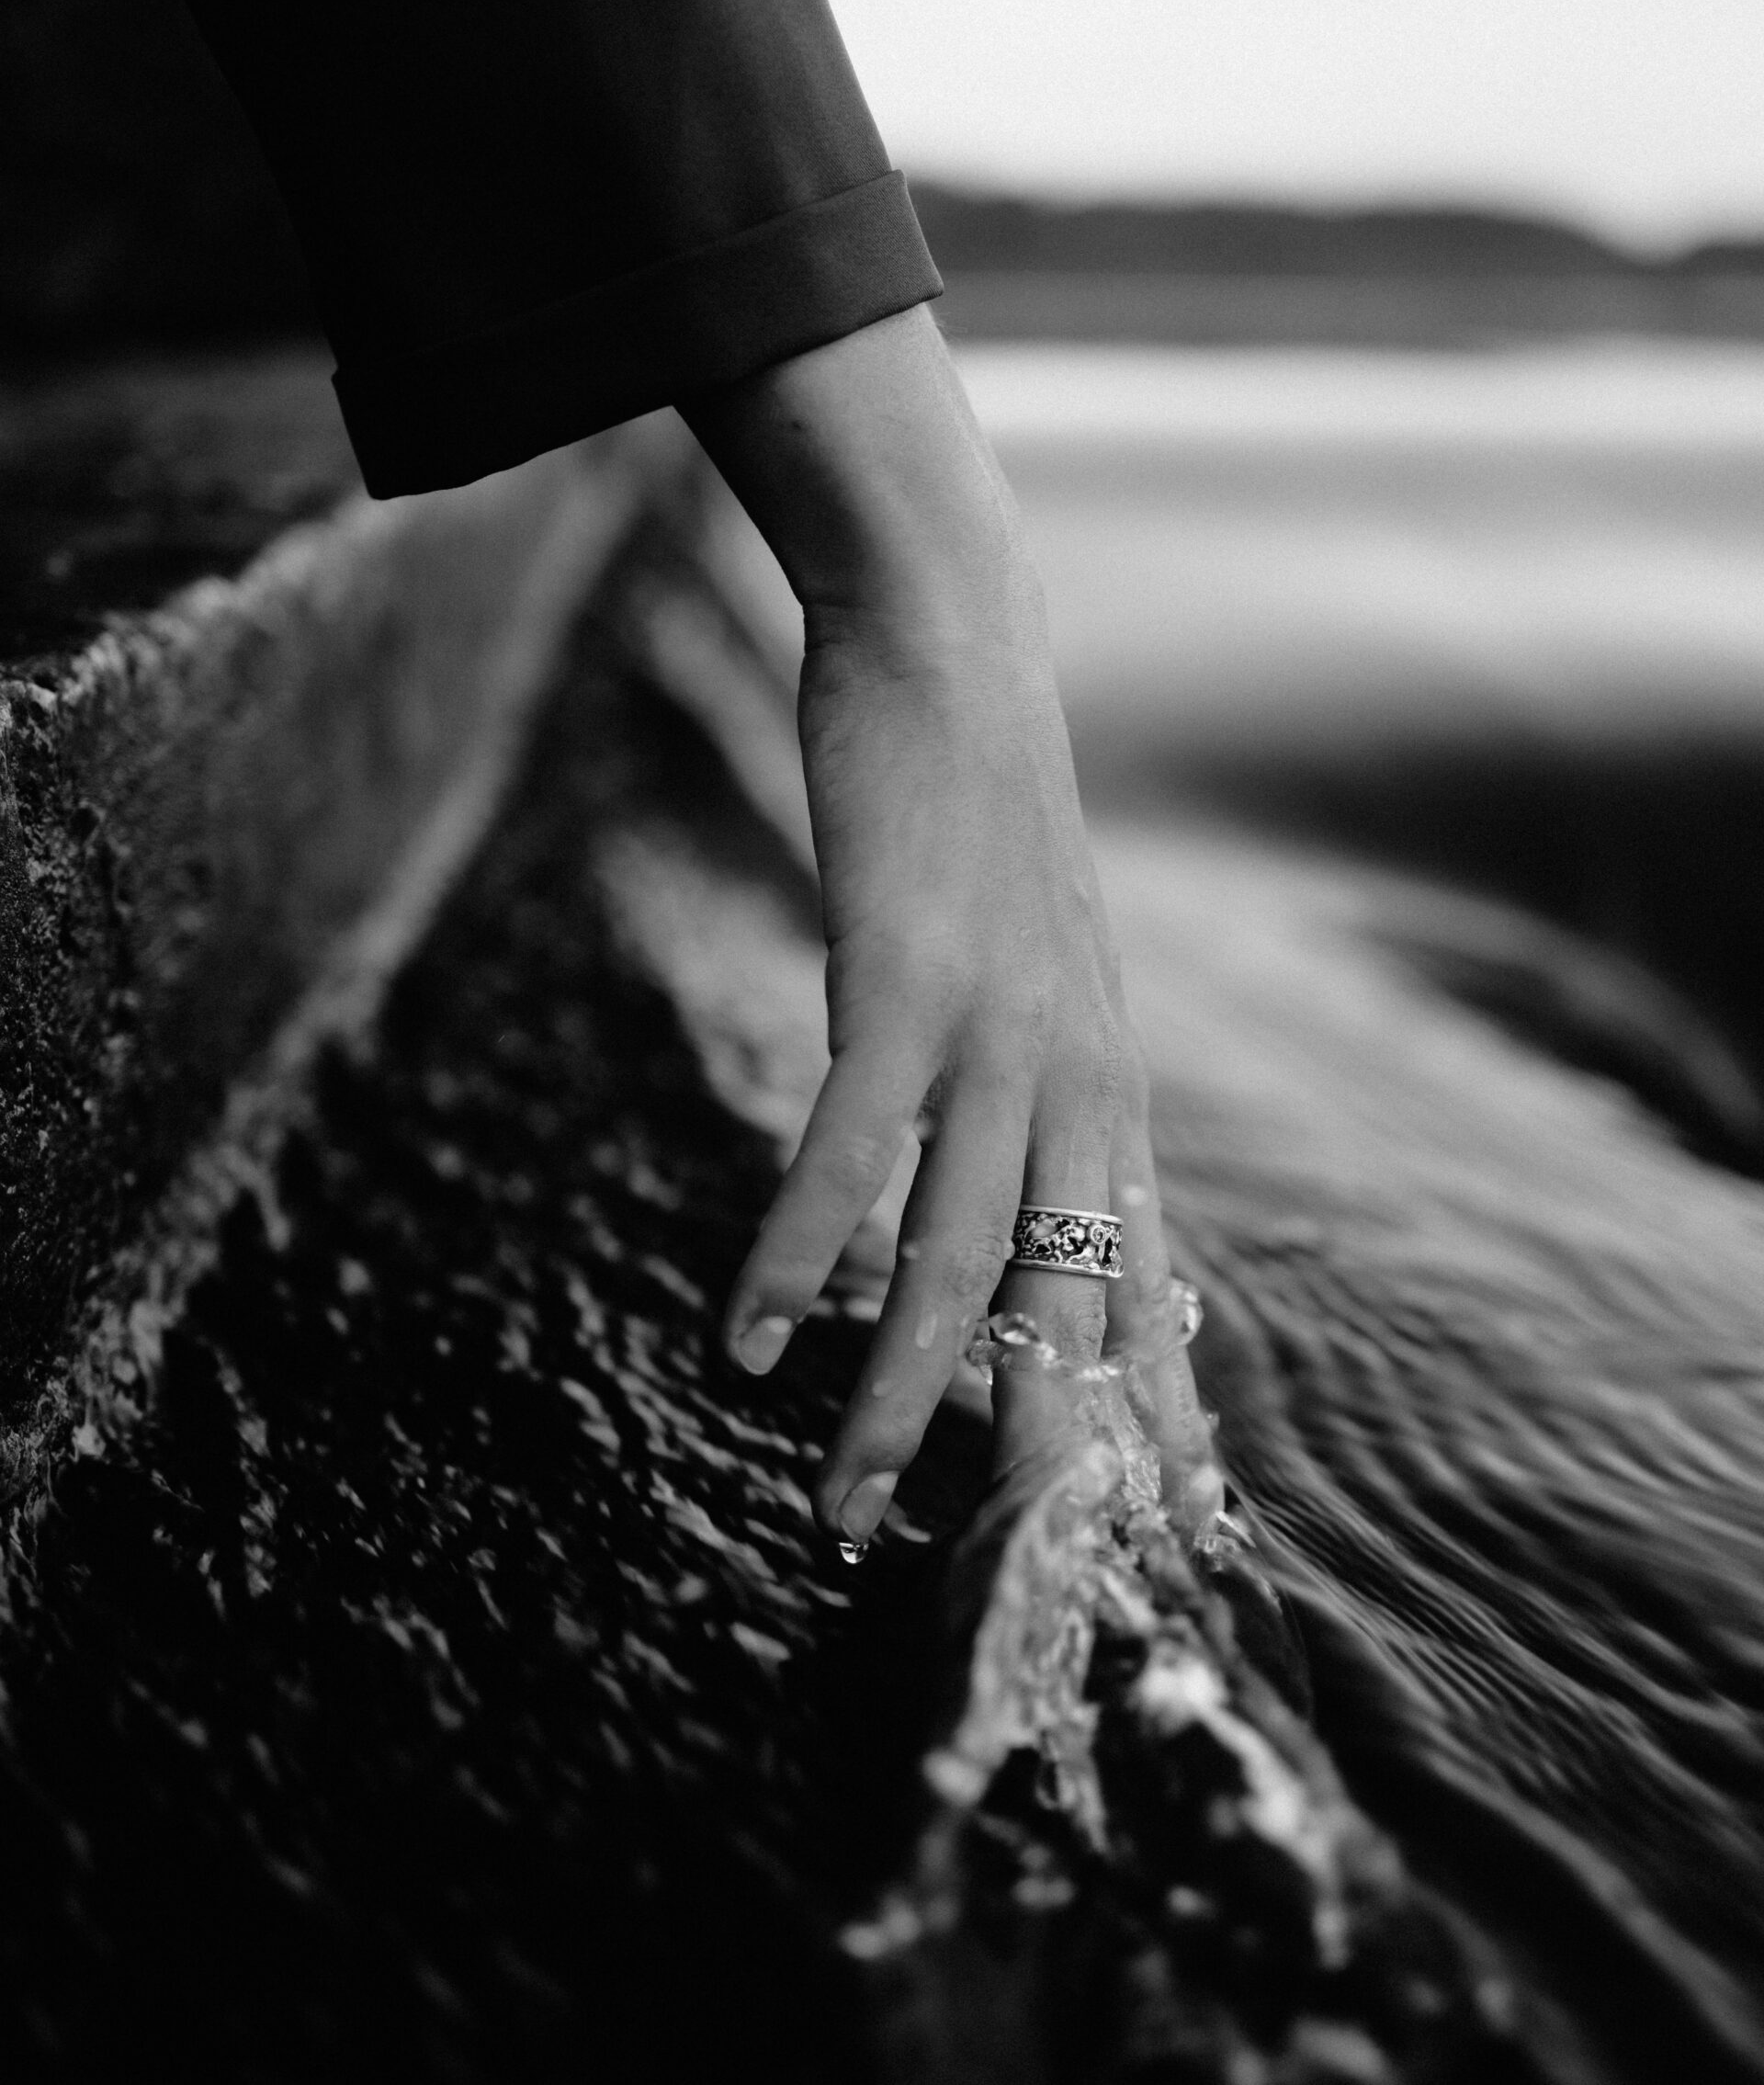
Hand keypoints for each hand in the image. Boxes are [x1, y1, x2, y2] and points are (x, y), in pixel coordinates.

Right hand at [681, 308, 1219, 1545]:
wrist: (954, 645)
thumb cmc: (977, 824)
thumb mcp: (1025, 977)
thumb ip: (1021, 1087)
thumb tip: (984, 1189)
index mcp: (1107, 1095)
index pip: (1150, 1295)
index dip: (1163, 1424)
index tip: (1176, 1543)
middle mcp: (1076, 1085)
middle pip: (1069, 1312)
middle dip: (1035, 1463)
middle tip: (995, 1595)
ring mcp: (998, 1035)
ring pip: (956, 1258)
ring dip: (897, 1397)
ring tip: (841, 1513)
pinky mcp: (907, 980)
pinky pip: (850, 1150)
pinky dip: (793, 1253)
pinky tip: (741, 1338)